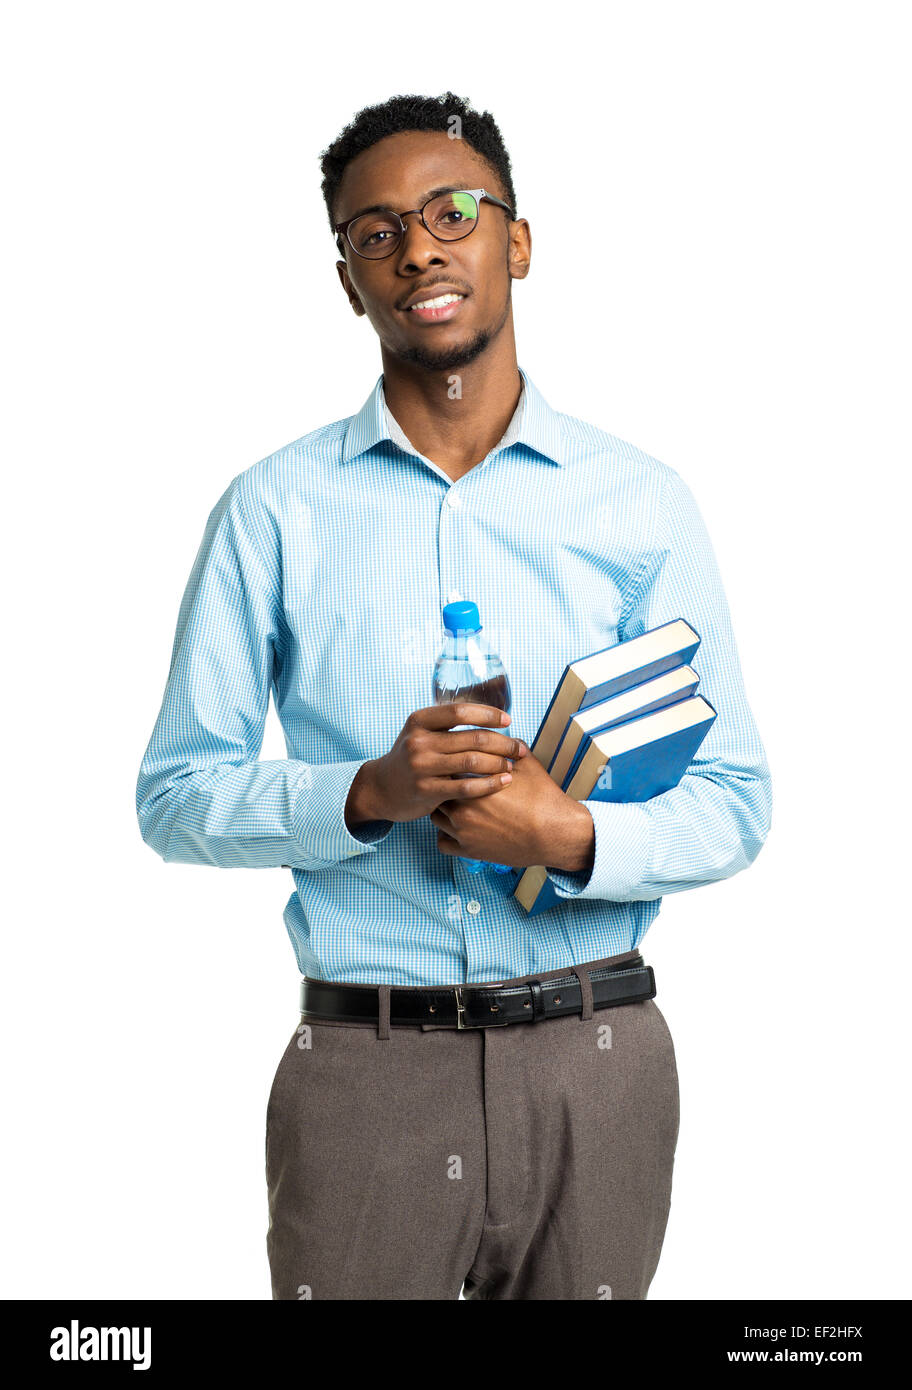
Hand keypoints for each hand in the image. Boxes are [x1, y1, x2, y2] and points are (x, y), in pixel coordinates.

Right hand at [347, 703, 528, 826]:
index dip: (488, 714)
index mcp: (419, 721)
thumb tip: (490, 714)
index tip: (508, 720)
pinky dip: (490, 784)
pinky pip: (467, 787)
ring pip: (472, 761)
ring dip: (499, 763)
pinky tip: (504, 782)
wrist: (380, 789)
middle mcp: (419, 741)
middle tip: (520, 748)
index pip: (461, 711)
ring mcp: (421, 767)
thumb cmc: (410, 758)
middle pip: (473, 738)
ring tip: (513, 765)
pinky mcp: (426, 791)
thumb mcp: (419, 733)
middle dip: (503, 743)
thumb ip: (446, 724)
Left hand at [429, 747, 594, 871]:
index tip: (459, 765)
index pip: (448, 766)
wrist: (555, 833)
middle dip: (446, 785)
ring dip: (444, 809)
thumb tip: (499, 737)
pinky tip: (459, 827)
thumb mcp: (527, 764)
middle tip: (456, 784)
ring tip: (458, 804)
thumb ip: (507, 748)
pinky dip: (446, 834)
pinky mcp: (469, 851)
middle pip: (438, 790)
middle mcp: (463, 807)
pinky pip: (442, 842)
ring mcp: (463, 831)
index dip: (453, 764)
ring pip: (436, 816)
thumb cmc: (543, 799)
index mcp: (474, 783)